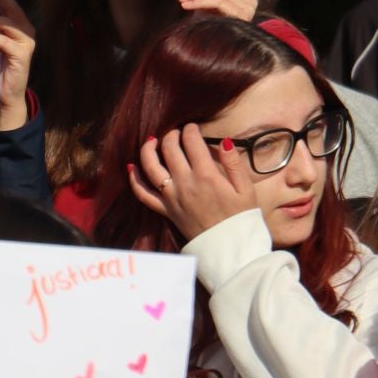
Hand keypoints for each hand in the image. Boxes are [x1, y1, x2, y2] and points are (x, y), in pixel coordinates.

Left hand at [127, 122, 257, 240]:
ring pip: (150, 167)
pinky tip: (131, 168)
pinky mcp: (165, 210)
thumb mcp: (246, 189)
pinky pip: (143, 194)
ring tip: (152, 141)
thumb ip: (234, 164)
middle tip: (176, 133)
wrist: (231, 250)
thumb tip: (224, 141)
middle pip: (169, 149)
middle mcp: (185, 183)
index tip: (192, 127)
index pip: (191, 142)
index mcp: (206, 175)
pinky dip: (134, 180)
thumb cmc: (242, 218)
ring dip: (148, 150)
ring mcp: (171, 197)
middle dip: (171, 135)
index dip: (190, 130)